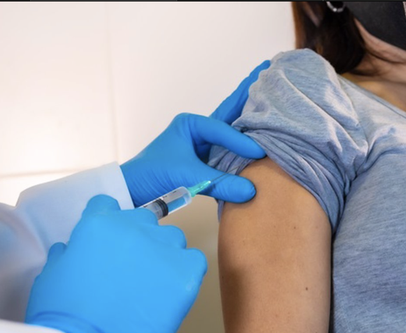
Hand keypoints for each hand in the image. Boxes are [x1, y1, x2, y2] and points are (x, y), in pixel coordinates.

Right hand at [26, 195, 206, 332]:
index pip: (110, 206)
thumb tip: (75, 249)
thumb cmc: (65, 319)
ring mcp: (163, 249)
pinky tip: (172, 292)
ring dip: (165, 256)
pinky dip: (187, 273)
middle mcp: (134, 228)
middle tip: (133, 272)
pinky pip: (195, 262)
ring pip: (173, 240)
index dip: (111, 226)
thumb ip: (70, 253)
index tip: (113, 244)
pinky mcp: (186, 273)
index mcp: (98, 224)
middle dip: (140, 241)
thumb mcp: (52, 275)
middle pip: (146, 221)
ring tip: (152, 286)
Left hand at [121, 61, 269, 205]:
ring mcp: (204, 144)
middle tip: (268, 70)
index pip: (221, 128)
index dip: (240, 141)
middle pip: (231, 111)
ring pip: (234, 126)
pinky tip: (262, 131)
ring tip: (271, 95)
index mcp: (190, 124)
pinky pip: (233, 148)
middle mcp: (199, 130)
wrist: (134, 191)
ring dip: (251, 112)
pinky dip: (247, 140)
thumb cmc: (152, 175)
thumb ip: (219, 183)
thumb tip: (251, 190)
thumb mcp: (186, 175)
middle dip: (249, 93)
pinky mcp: (208, 159)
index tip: (258, 152)